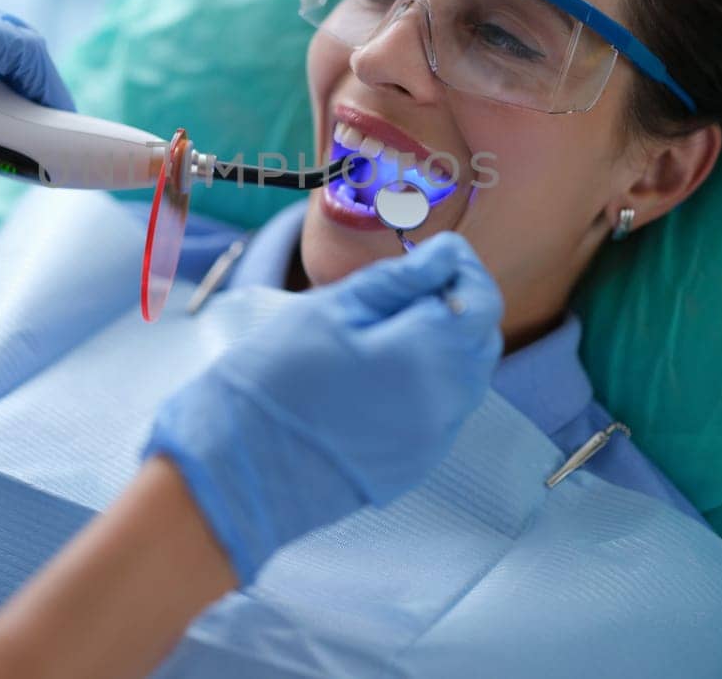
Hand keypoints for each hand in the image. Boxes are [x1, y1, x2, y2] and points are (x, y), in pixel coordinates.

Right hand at [144, 232, 503, 584]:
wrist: (239, 467)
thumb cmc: (276, 378)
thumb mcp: (331, 309)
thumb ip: (398, 281)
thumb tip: (445, 255)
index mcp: (430, 354)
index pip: (481, 300)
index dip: (463, 271)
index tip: (434, 256)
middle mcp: (447, 403)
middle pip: (480, 340)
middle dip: (459, 306)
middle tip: (412, 286)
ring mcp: (435, 441)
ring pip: (467, 379)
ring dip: (447, 345)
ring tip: (394, 328)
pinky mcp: (416, 465)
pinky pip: (444, 413)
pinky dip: (432, 384)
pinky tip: (386, 373)